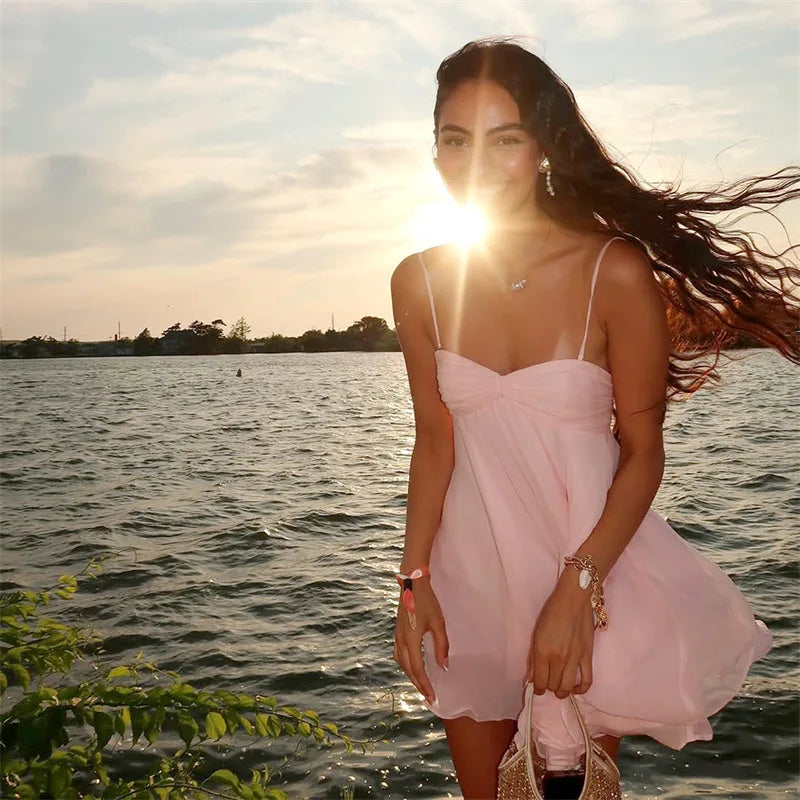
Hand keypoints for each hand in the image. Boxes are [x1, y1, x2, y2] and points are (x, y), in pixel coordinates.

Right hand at [393, 577, 448, 703]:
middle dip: (418, 684)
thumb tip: (443, 666)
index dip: (425, 684)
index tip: (432, 697)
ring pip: (401, 663)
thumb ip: (441, 645)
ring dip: (410, 675)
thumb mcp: (438, 622)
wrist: (412, 583)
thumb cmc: (427, 601)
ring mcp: (397, 635)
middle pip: (408, 669)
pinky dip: (405, 665)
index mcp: (411, 639)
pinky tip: (411, 667)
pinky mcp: (397, 631)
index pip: (417, 668)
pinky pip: (398, 654)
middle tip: (428, 697)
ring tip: (421, 684)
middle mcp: (401, 640)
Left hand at [525, 577, 594, 698]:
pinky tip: (575, 688)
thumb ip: (533, 657)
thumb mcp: (536, 633)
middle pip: (553, 686)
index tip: (536, 687)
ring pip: (567, 687)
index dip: (537, 688)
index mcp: (542, 651)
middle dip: (548, 687)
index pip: (539, 681)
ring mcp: (574, 659)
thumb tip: (531, 677)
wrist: (574, 599)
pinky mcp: (588, 657)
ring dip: (562, 691)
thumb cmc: (551, 612)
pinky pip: (587, 681)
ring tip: (559, 688)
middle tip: (547, 682)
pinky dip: (581, 689)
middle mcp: (558, 658)